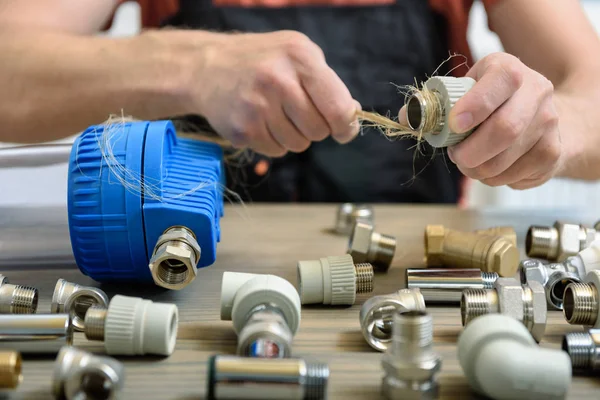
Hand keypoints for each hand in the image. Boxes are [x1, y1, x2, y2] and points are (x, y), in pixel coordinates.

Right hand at [191, 30, 359, 155]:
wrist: (208, 67)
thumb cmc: (264, 61)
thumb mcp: (299, 54)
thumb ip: (328, 83)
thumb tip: (350, 118)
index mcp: (299, 57)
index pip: (338, 107)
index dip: (346, 125)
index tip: (344, 129)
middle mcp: (278, 80)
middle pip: (319, 130)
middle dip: (315, 127)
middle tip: (298, 111)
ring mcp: (257, 106)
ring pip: (299, 144)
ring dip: (294, 135)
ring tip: (275, 113)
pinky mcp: (242, 129)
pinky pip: (276, 151)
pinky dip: (274, 142)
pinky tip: (260, 120)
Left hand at [402, 53, 562, 189]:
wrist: (541, 117)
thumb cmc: (491, 104)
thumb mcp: (466, 92)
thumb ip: (435, 105)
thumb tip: (408, 118)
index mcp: (508, 69)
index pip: (501, 80)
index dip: (476, 104)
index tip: (455, 125)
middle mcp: (536, 91)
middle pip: (505, 128)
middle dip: (472, 152)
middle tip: (457, 157)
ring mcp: (549, 122)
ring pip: (507, 159)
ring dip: (479, 170)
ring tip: (470, 164)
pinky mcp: (553, 152)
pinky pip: (516, 175)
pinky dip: (494, 180)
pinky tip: (491, 169)